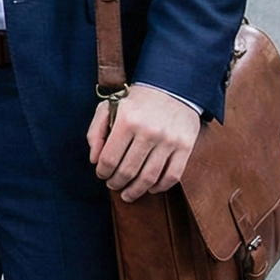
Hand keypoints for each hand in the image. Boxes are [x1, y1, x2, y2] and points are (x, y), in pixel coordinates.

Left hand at [86, 86, 202, 201]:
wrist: (172, 86)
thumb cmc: (136, 100)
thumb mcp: (109, 107)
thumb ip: (96, 132)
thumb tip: (94, 160)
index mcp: (127, 121)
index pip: (109, 159)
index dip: (102, 172)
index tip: (102, 174)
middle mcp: (148, 132)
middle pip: (128, 171)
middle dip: (116, 183)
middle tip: (113, 185)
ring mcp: (168, 140)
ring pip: (149, 178)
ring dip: (136, 191)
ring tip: (128, 194)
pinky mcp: (185, 146)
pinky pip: (172, 176)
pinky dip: (160, 187)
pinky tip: (150, 188)